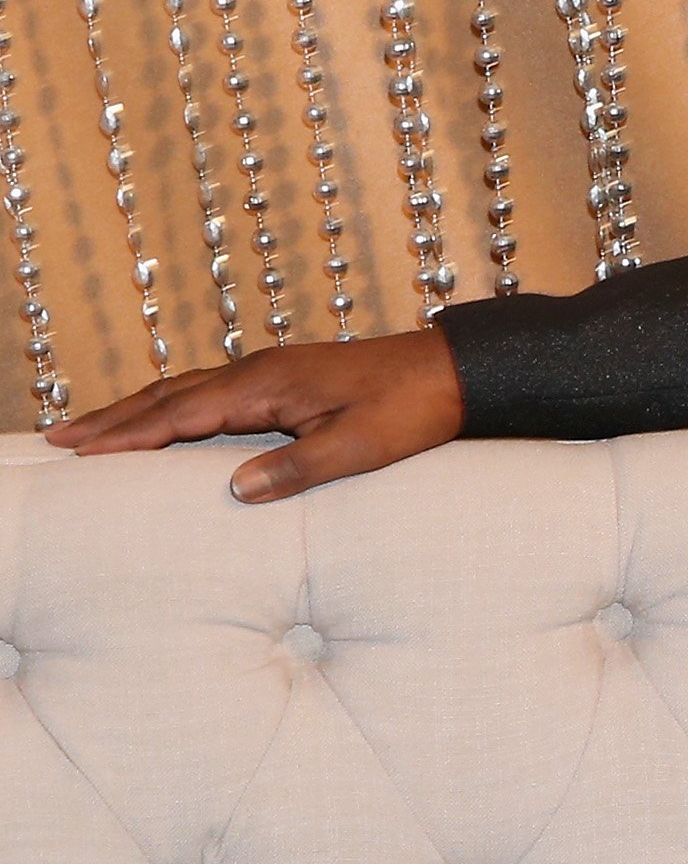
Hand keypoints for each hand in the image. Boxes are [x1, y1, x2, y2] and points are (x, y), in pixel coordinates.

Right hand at [43, 329, 465, 502]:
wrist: (453, 371)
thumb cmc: (413, 409)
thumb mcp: (360, 447)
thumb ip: (299, 469)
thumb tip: (237, 492)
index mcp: (267, 386)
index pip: (180, 414)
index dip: (129, 437)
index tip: (81, 455)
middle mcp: (260, 372)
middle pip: (168, 395)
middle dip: (113, 419)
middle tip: (58, 440)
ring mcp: (271, 372)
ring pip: (186, 390)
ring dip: (137, 410)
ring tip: (93, 432)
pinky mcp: (286, 378)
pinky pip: (212, 391)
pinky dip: (174, 406)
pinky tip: (166, 423)